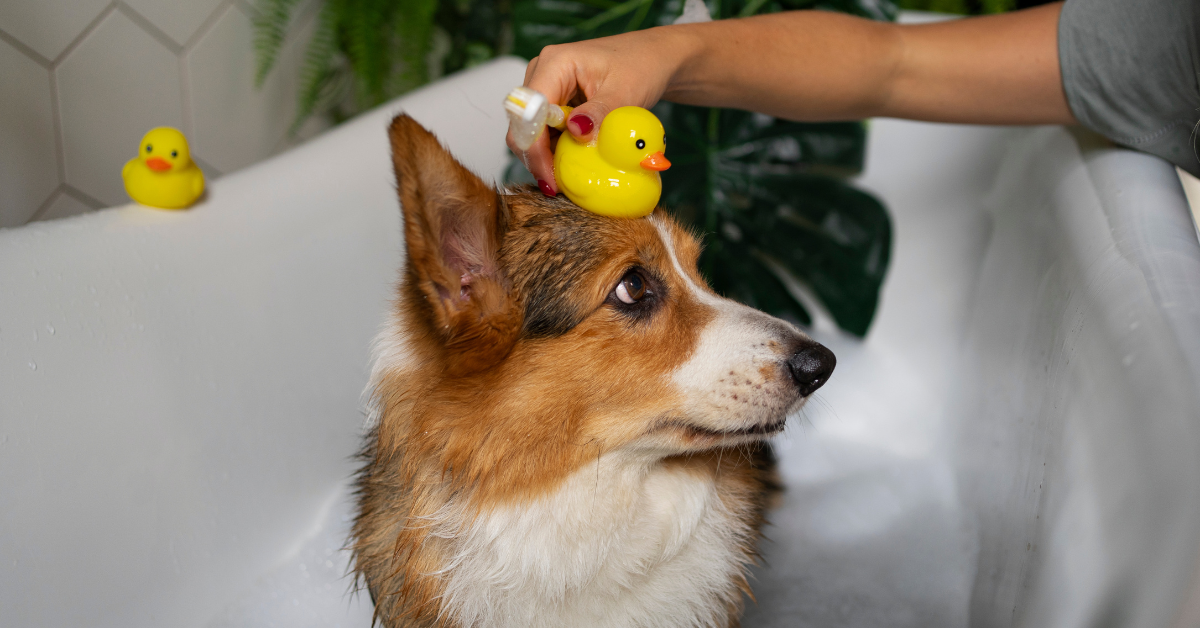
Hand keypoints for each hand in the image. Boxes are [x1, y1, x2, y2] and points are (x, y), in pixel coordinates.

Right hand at [506, 27, 693, 194]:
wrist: (651, 59)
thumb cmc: (640, 66)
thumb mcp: (625, 92)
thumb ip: (598, 113)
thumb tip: (575, 131)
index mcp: (555, 62)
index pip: (530, 112)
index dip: (535, 148)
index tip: (551, 178)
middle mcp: (541, 72)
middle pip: (523, 124)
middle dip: (536, 157)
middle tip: (557, 187)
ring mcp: (545, 87)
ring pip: (531, 131)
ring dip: (545, 157)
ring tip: (565, 180)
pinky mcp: (552, 101)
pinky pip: (544, 131)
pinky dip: (555, 150)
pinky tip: (571, 166)